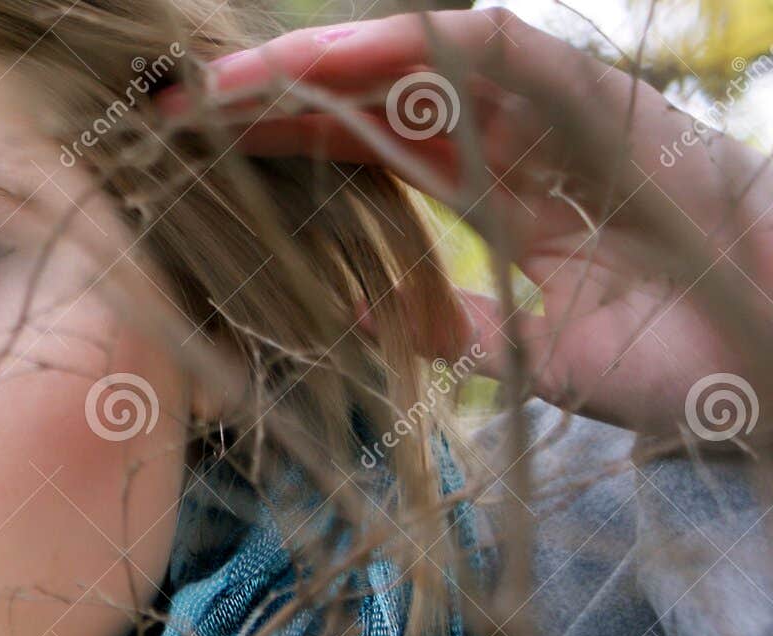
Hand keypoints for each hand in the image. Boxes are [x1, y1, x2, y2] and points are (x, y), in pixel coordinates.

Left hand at [162, 9, 772, 437]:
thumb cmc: (687, 363)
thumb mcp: (540, 361)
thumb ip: (463, 333)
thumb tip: (373, 327)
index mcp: (505, 205)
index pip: (374, 165)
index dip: (289, 155)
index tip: (199, 167)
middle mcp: (522, 150)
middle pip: (376, 108)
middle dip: (276, 104)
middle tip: (174, 113)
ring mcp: (561, 118)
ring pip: (421, 68)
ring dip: (319, 69)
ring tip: (224, 84)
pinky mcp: (605, 101)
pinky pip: (501, 55)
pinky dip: (416, 46)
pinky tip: (330, 55)